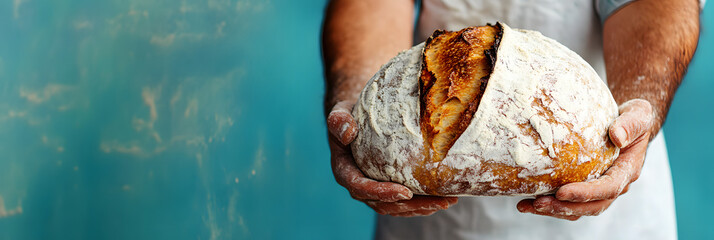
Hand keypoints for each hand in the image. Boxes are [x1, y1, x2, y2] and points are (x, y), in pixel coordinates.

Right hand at [327, 101, 458, 216]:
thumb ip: (338, 121)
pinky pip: (404, 201)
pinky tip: (442, 199)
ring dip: (421, 207)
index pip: (361, 188)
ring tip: (446, 201)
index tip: (404, 192)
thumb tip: (348, 132)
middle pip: (383, 204)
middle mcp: (358, 185)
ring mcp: (374, 189)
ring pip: (396, 207)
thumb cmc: (349, 115)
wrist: (356, 120)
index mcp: (345, 171)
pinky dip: (422, 202)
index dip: (381, 193)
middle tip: (437, 201)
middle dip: (411, 205)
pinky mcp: (387, 187)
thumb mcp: (340, 113)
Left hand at [517, 99, 653, 220]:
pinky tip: (526, 201)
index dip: (586, 193)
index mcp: (627, 170)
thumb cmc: (633, 119)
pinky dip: (550, 204)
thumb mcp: (638, 115)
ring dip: (553, 210)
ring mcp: (599, 189)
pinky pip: (569, 202)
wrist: (628, 124)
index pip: (608, 188)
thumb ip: (630, 124)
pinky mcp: (585, 187)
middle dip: (564, 207)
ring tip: (527, 206)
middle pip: (591, 206)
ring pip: (578, 209)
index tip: (561, 192)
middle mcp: (615, 185)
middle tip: (538, 203)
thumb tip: (617, 136)